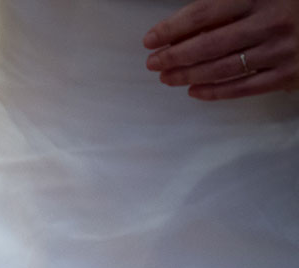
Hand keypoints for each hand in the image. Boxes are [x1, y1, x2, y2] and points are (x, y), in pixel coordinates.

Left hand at [144, 0, 298, 99]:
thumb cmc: (288, 4)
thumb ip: (225, 4)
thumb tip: (183, 27)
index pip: (204, 13)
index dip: (173, 28)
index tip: (151, 40)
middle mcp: (271, 22)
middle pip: (209, 44)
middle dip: (175, 56)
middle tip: (153, 64)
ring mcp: (282, 49)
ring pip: (223, 68)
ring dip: (189, 75)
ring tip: (167, 78)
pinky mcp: (289, 73)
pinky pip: (244, 87)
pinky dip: (215, 92)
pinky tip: (195, 91)